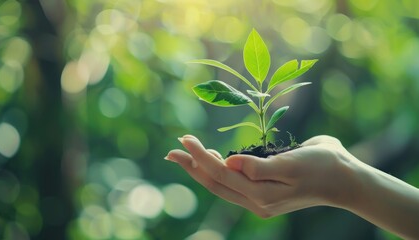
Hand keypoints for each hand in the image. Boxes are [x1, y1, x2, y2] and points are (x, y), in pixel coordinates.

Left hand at [165, 135, 354, 217]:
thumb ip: (260, 166)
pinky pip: (232, 185)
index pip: (220, 174)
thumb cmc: (321, 166)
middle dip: (192, 166)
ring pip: (221, 186)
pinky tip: (212, 161)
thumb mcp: (293, 163)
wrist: (344, 180)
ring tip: (185, 155)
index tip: (184, 139)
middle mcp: (256, 201)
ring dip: (201, 170)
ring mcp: (260, 200)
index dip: (200, 157)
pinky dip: (217, 173)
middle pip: (215, 183)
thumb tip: (229, 162)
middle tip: (173, 150)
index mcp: (261, 194)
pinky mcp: (264, 195)